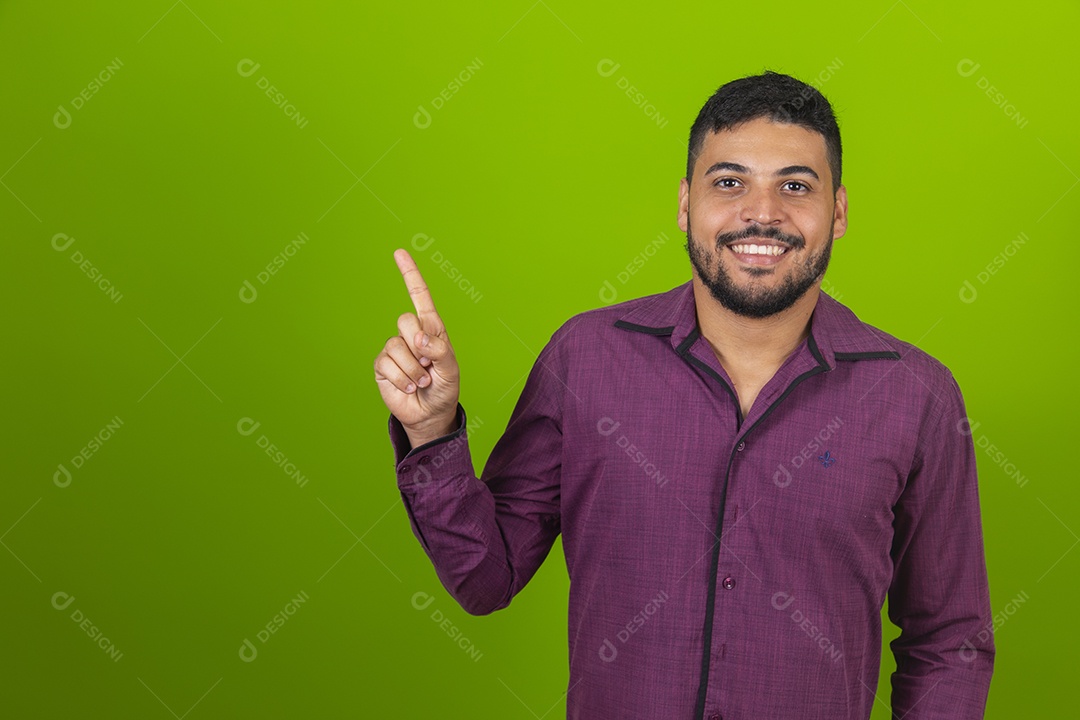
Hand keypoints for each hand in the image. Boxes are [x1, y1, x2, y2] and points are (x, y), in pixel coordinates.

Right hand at [374, 249, 459, 445]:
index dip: (410, 275)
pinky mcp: (382, 365)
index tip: (399, 253)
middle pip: (405, 320)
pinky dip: (402, 378)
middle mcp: (411, 334)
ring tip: (421, 381)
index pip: (420, 297)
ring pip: (396, 346)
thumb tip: (417, 338)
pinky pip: (387, 364)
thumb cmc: (444, 388)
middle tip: (428, 366)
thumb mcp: (450, 369)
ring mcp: (395, 349)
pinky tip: (409, 386)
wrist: (430, 414)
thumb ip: (439, 350)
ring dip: (412, 369)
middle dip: (418, 345)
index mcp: (431, 328)